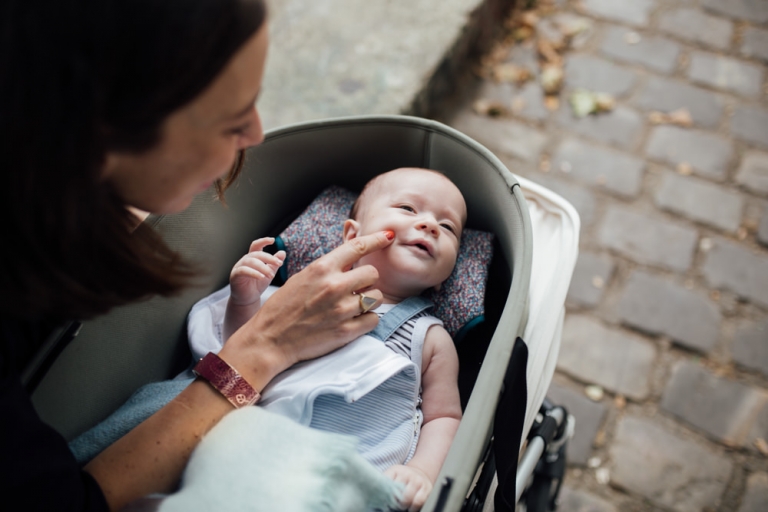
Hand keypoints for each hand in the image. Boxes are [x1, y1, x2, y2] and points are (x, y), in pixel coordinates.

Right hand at [219, 230, 394, 388]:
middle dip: (367, 280)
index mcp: (322, 268)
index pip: (358, 246)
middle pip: (372, 273)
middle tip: (355, 289)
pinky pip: (373, 320)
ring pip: (377, 297)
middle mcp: (334, 286)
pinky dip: (367, 320)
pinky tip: (353, 321)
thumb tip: (351, 255)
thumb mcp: (303, 277)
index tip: (389, 237)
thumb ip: (328, 267)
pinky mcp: (346, 331)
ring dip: (369, 301)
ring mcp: (341, 310)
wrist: (270, 339)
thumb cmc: (284, 307)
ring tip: (352, 306)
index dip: (377, 239)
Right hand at [229, 238, 285, 306]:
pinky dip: (253, 273)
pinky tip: (262, 277)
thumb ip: (274, 264)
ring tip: (271, 275)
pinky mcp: (235, 275)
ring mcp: (239, 267)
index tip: (273, 240)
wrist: (248, 299)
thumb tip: (283, 252)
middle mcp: (245, 260)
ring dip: (263, 267)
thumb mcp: (269, 273)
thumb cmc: (257, 285)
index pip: (256, 245)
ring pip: (251, 262)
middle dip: (269, 258)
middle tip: (279, 263)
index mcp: (253, 258)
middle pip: (257, 254)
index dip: (263, 241)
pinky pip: (244, 271)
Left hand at [384, 464, 432, 511]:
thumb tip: (375, 495)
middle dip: (394, 502)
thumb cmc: (402, 480)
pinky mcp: (427, 488)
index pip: (386, 484)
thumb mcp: (392, 477)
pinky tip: (411, 508)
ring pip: (407, 498)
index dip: (384, 495)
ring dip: (403, 506)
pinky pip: (418, 501)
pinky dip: (413, 508)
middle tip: (394, 504)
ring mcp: (417, 480)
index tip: (383, 500)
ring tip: (402, 506)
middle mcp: (407, 474)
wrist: (420, 474)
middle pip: (396, 493)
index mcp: (395, 470)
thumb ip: (385, 484)